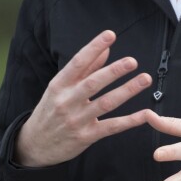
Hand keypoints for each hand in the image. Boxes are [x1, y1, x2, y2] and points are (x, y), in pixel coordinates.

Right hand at [15, 30, 151, 166]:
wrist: (35, 144)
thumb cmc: (50, 111)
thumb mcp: (60, 88)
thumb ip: (85, 69)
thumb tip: (106, 49)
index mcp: (59, 85)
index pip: (78, 62)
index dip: (94, 48)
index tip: (110, 35)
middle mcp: (67, 101)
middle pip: (93, 83)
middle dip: (114, 71)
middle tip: (132, 61)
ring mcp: (77, 120)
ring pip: (106, 103)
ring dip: (127, 90)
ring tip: (145, 79)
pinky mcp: (86, 136)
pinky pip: (112, 127)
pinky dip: (130, 120)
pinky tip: (145, 114)